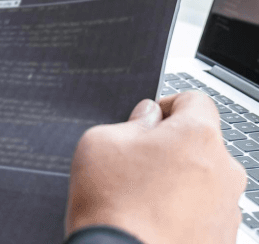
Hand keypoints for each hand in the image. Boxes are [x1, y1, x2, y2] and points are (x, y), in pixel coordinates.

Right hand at [65, 91, 245, 243]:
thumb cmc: (112, 204)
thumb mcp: (102, 140)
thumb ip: (131, 122)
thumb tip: (147, 119)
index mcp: (197, 136)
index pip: (195, 100)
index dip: (169, 104)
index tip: (151, 118)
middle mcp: (223, 171)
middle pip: (201, 142)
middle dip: (173, 145)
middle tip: (139, 159)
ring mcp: (227, 210)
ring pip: (204, 179)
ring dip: (180, 179)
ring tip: (143, 196)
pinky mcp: (222, 240)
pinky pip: (205, 212)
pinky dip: (184, 211)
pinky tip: (153, 220)